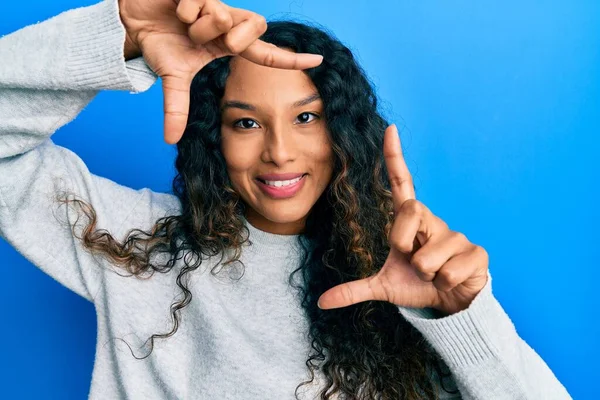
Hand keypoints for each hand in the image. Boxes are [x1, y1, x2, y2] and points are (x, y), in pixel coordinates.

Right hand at [118, 0, 323, 143]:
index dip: (291, 59)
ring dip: (199, 26)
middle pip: (251, 30)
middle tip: (207, 40)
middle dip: (231, 38)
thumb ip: (177, 107)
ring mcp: (219, 3)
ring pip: (224, 17)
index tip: (318, 60)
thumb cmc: (161, 41)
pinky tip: (177, 7)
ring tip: (184, 23)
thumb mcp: (173, 76)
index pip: (266, 53)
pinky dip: (185, 10)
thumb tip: (171, 140)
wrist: (136, 17)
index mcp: (229, 44)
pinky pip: (200, 3)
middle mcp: (230, 22)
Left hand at [317, 124, 488, 315]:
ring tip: (434, 276)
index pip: (402, 184)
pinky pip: (450, 271)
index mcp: (410, 223)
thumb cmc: (417, 286)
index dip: (394, 158)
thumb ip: (354, 291)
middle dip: (404, 243)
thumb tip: (321, 302)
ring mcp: (456, 235)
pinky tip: (451, 281)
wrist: (449, 304)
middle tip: (412, 262)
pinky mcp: (476, 252)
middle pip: (411, 211)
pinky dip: (445, 284)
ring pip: (429, 256)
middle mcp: (432, 221)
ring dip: (427, 275)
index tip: (390, 129)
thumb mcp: (384, 288)